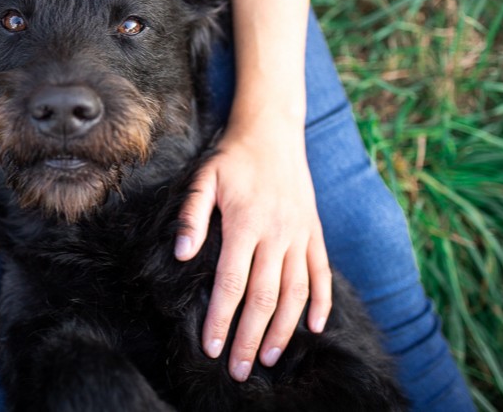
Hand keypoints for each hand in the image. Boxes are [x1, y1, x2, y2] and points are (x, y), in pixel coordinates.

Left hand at [175, 114, 331, 380]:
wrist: (272, 132)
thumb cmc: (231, 158)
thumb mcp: (203, 178)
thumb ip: (191, 216)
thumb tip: (181, 254)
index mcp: (245, 223)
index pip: (232, 283)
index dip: (221, 318)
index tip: (210, 348)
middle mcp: (276, 234)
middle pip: (264, 298)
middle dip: (249, 338)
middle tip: (237, 370)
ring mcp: (300, 234)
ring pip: (295, 293)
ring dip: (283, 330)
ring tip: (269, 358)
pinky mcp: (315, 232)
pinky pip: (321, 273)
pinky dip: (321, 302)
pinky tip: (313, 327)